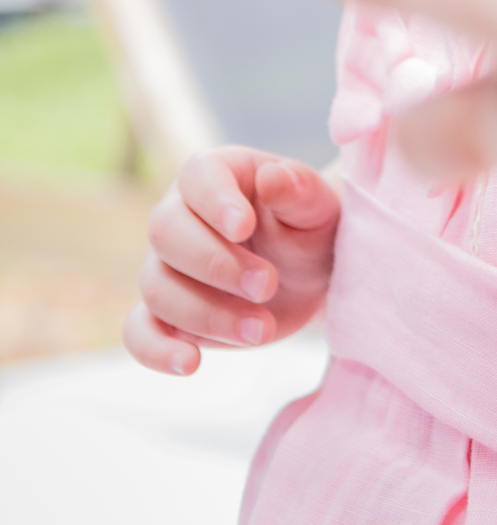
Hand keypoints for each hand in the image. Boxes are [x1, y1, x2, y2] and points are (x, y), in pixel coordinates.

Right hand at [124, 146, 339, 374]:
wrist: (311, 274)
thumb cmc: (310, 228)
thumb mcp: (317, 206)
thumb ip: (297, 190)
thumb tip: (271, 177)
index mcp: (216, 174)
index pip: (197, 177)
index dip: (215, 202)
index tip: (245, 227)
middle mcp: (180, 214)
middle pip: (165, 233)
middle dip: (216, 265)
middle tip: (267, 285)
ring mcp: (167, 266)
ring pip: (158, 287)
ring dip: (207, 314)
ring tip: (262, 329)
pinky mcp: (167, 315)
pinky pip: (139, 332)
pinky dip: (156, 350)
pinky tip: (190, 363)